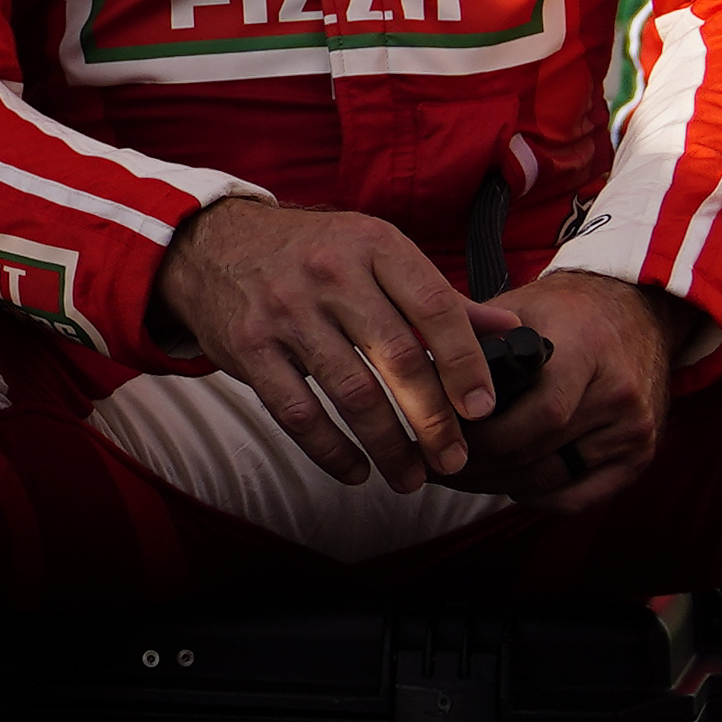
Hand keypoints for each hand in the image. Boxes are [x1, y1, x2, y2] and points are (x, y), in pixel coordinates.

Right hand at [150, 197, 501, 490]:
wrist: (212, 245)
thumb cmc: (310, 253)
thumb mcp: (375, 253)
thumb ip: (438, 296)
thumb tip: (508, 331)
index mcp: (374, 245)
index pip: (435, 308)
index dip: (466, 362)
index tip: (482, 409)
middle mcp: (331, 275)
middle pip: (399, 358)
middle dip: (433, 419)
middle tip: (453, 459)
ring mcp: (286, 311)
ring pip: (351, 393)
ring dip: (387, 445)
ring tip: (409, 477)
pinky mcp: (249, 347)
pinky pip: (297, 412)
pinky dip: (329, 450)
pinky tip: (355, 470)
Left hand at [454, 270, 686, 512]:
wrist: (636, 312)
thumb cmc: (566, 312)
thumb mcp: (520, 309)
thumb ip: (476, 343)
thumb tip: (420, 383)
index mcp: (589, 352)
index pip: (538, 415)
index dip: (483, 436)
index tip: (439, 436)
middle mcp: (620, 394)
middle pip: (536, 453)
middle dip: (476, 464)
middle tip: (434, 463)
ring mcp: (635, 429)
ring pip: (549, 480)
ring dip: (495, 483)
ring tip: (458, 473)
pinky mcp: (641, 455)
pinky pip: (576, 498)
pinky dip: (534, 496)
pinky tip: (504, 480)